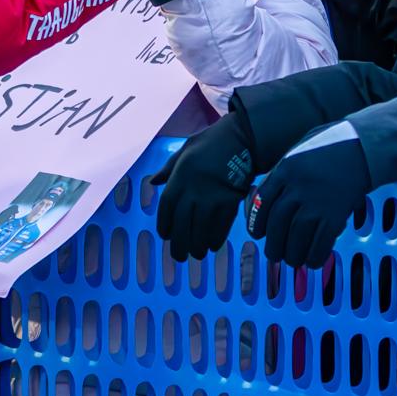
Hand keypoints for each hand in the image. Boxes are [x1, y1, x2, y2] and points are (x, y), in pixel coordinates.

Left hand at [151, 109, 258, 260]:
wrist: (242, 139)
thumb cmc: (211, 143)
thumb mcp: (185, 150)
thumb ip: (169, 169)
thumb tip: (153, 182)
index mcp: (180, 177)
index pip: (166, 208)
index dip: (164, 225)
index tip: (166, 236)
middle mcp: (194, 190)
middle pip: (182, 225)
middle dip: (179, 245)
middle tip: (180, 256)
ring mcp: (212, 198)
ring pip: (201, 230)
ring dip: (198, 246)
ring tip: (197, 253)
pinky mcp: (230, 202)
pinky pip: (221, 227)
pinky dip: (216, 239)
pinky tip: (213, 246)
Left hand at [245, 121, 369, 267]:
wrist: (364, 147)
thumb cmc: (330, 146)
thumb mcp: (298, 151)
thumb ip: (282, 173)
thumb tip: (264, 198)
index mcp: (285, 169)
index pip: (262, 202)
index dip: (256, 223)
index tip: (258, 234)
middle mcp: (297, 187)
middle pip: (277, 223)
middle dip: (274, 245)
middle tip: (274, 255)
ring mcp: (317, 202)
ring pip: (297, 237)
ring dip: (292, 255)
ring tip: (292, 261)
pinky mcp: (336, 214)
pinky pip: (321, 242)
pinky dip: (315, 256)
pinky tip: (312, 261)